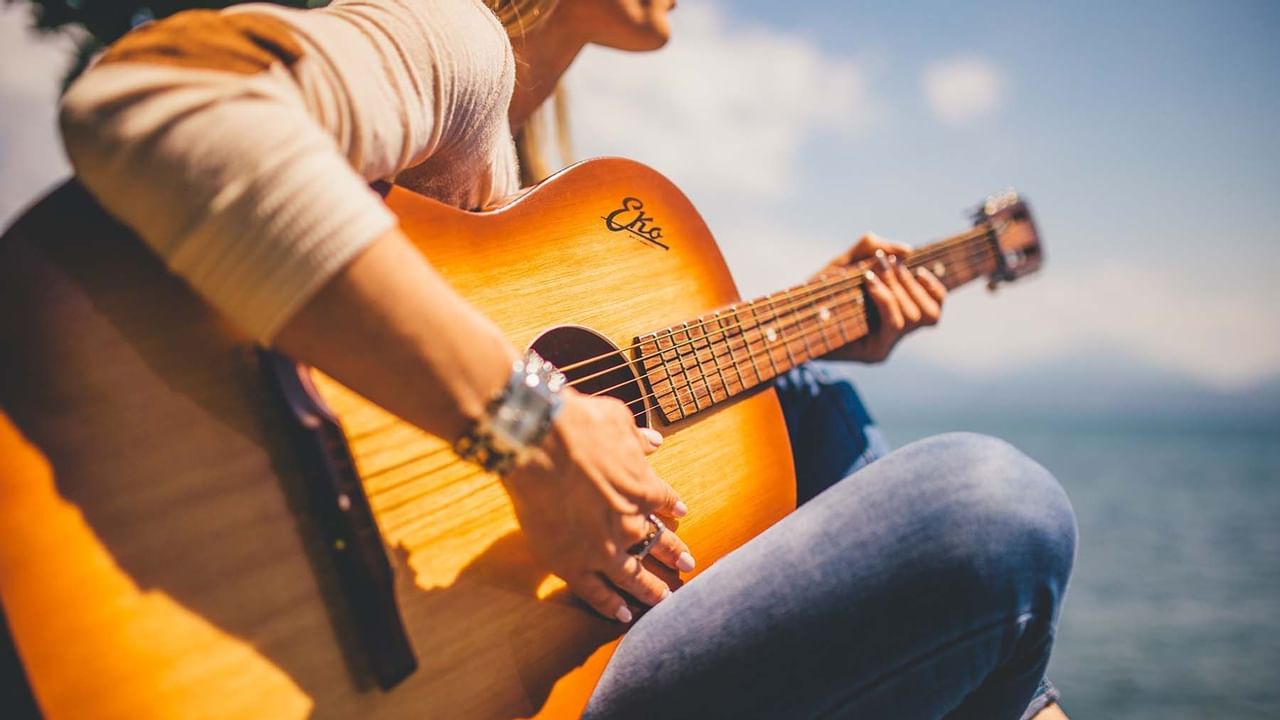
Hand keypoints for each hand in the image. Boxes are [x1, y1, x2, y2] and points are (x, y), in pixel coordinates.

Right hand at [501, 389, 695, 622]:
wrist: (542, 444)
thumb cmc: (578, 424)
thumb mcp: (617, 420)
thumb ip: (637, 437)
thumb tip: (654, 441)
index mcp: (642, 487)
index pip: (664, 501)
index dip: (672, 506)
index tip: (680, 512)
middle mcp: (629, 523)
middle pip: (657, 543)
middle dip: (674, 554)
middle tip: (689, 565)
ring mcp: (603, 548)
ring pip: (633, 577)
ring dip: (650, 588)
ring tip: (664, 599)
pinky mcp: (573, 564)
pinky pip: (596, 593)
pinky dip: (611, 605)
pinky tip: (624, 614)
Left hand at [818, 233, 946, 362]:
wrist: (789, 318)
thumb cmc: (816, 292)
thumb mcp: (843, 263)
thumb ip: (870, 250)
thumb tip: (906, 250)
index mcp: (895, 315)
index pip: (934, 306)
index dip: (933, 286)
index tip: (914, 265)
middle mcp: (894, 334)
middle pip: (930, 313)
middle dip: (908, 281)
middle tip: (884, 264)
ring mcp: (886, 345)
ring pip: (915, 317)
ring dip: (898, 288)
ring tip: (874, 272)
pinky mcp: (874, 353)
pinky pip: (893, 324)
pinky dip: (886, 298)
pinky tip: (869, 282)